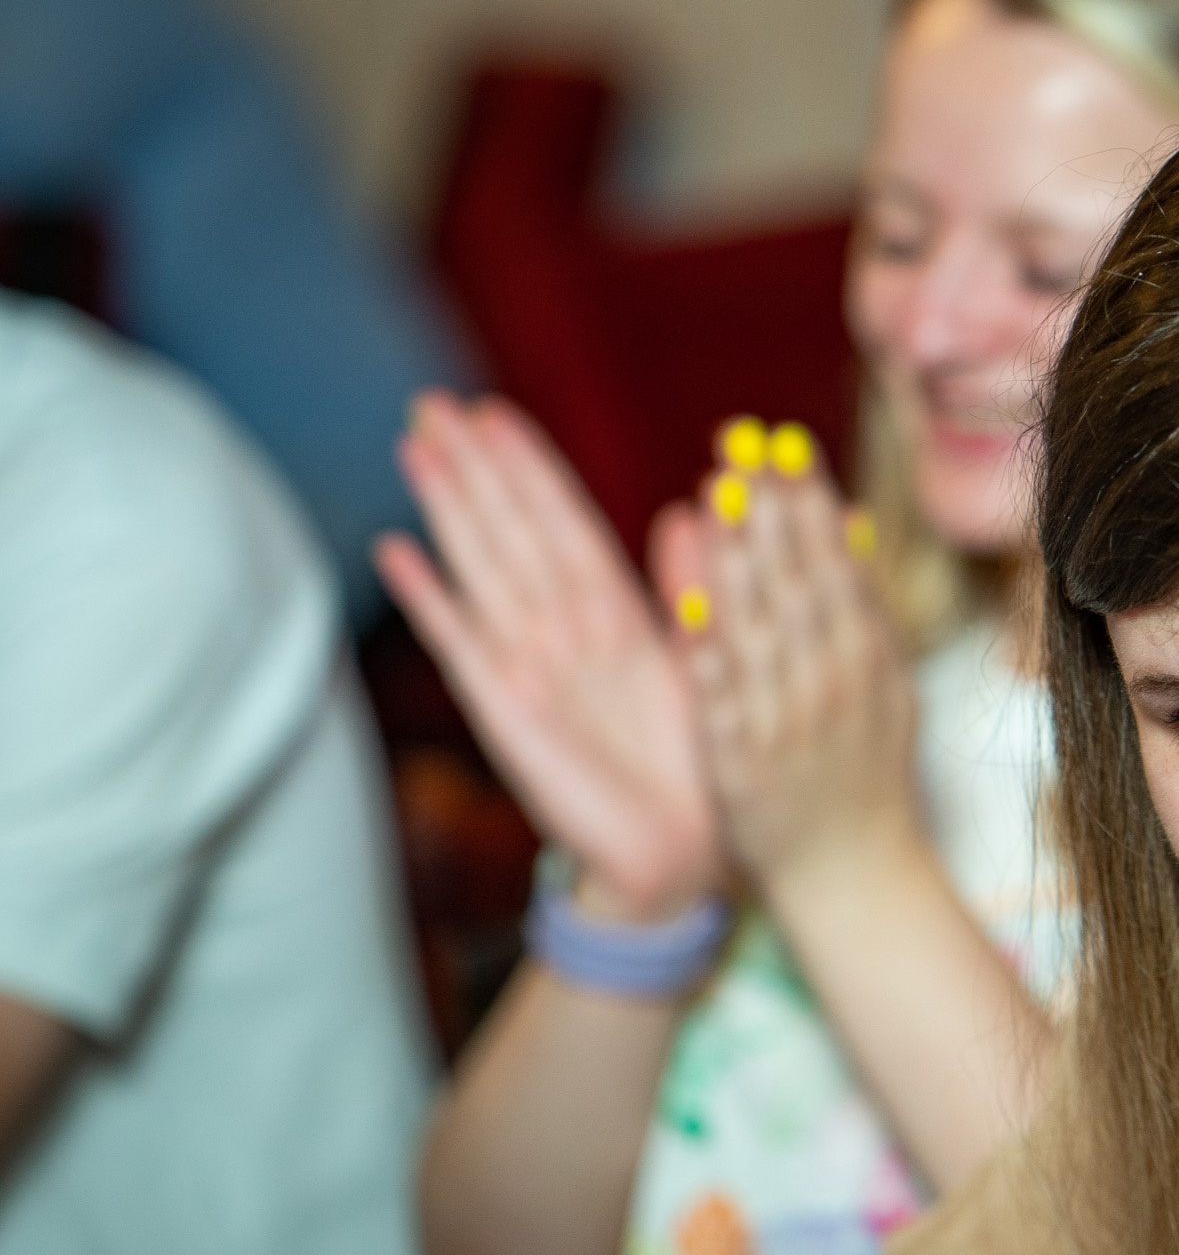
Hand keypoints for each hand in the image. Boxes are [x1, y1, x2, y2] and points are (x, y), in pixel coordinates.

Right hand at [375, 392, 720, 921]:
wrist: (679, 853)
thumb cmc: (697, 763)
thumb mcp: (705, 660)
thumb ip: (693, 588)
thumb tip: (695, 508)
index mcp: (613, 619)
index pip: (563, 524)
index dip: (530, 470)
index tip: (496, 412)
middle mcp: (563, 633)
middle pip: (511, 532)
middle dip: (476, 468)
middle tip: (434, 401)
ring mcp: (527, 667)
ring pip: (484, 569)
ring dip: (450, 509)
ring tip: (416, 445)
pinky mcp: (506, 711)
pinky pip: (461, 644)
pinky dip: (431, 599)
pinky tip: (396, 552)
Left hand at [667, 423, 923, 908]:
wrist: (854, 875)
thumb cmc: (860, 771)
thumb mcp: (880, 682)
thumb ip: (856, 605)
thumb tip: (843, 519)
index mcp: (867, 655)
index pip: (835, 563)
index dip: (807, 502)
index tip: (780, 444)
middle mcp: (836, 681)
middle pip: (802, 584)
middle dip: (772, 512)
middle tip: (742, 447)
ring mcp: (794, 723)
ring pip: (766, 632)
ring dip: (742, 564)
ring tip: (717, 500)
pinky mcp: (749, 768)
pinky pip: (729, 705)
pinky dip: (714, 658)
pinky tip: (692, 611)